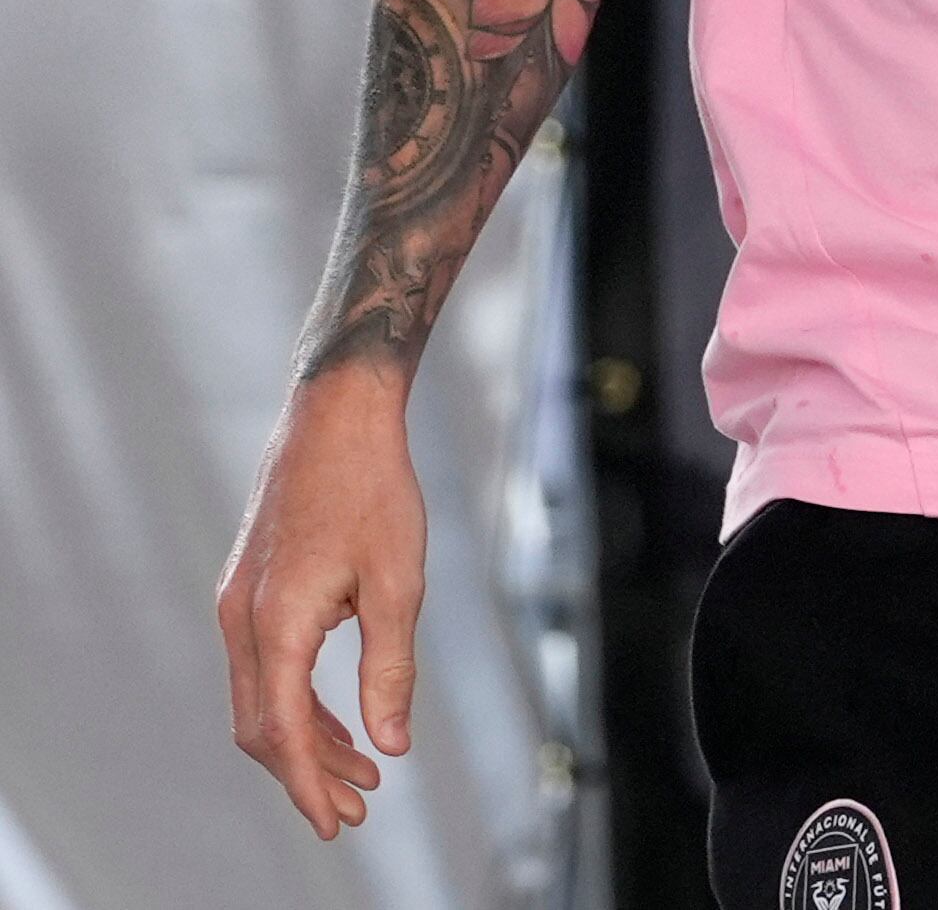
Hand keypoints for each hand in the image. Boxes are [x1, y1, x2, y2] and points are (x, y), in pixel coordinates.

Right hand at [216, 367, 426, 838]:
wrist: (336, 417)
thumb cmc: (375, 491)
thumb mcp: (398, 582)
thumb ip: (390, 667)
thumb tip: (391, 745)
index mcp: (275, 622)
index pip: (283, 731)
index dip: (310, 783)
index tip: (340, 822)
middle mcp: (241, 619)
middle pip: (264, 726)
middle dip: (309, 773)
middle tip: (359, 809)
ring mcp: (238, 604)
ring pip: (262, 699)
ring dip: (307, 740)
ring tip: (362, 770)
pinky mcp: (248, 590)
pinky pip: (266, 667)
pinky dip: (299, 701)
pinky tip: (341, 716)